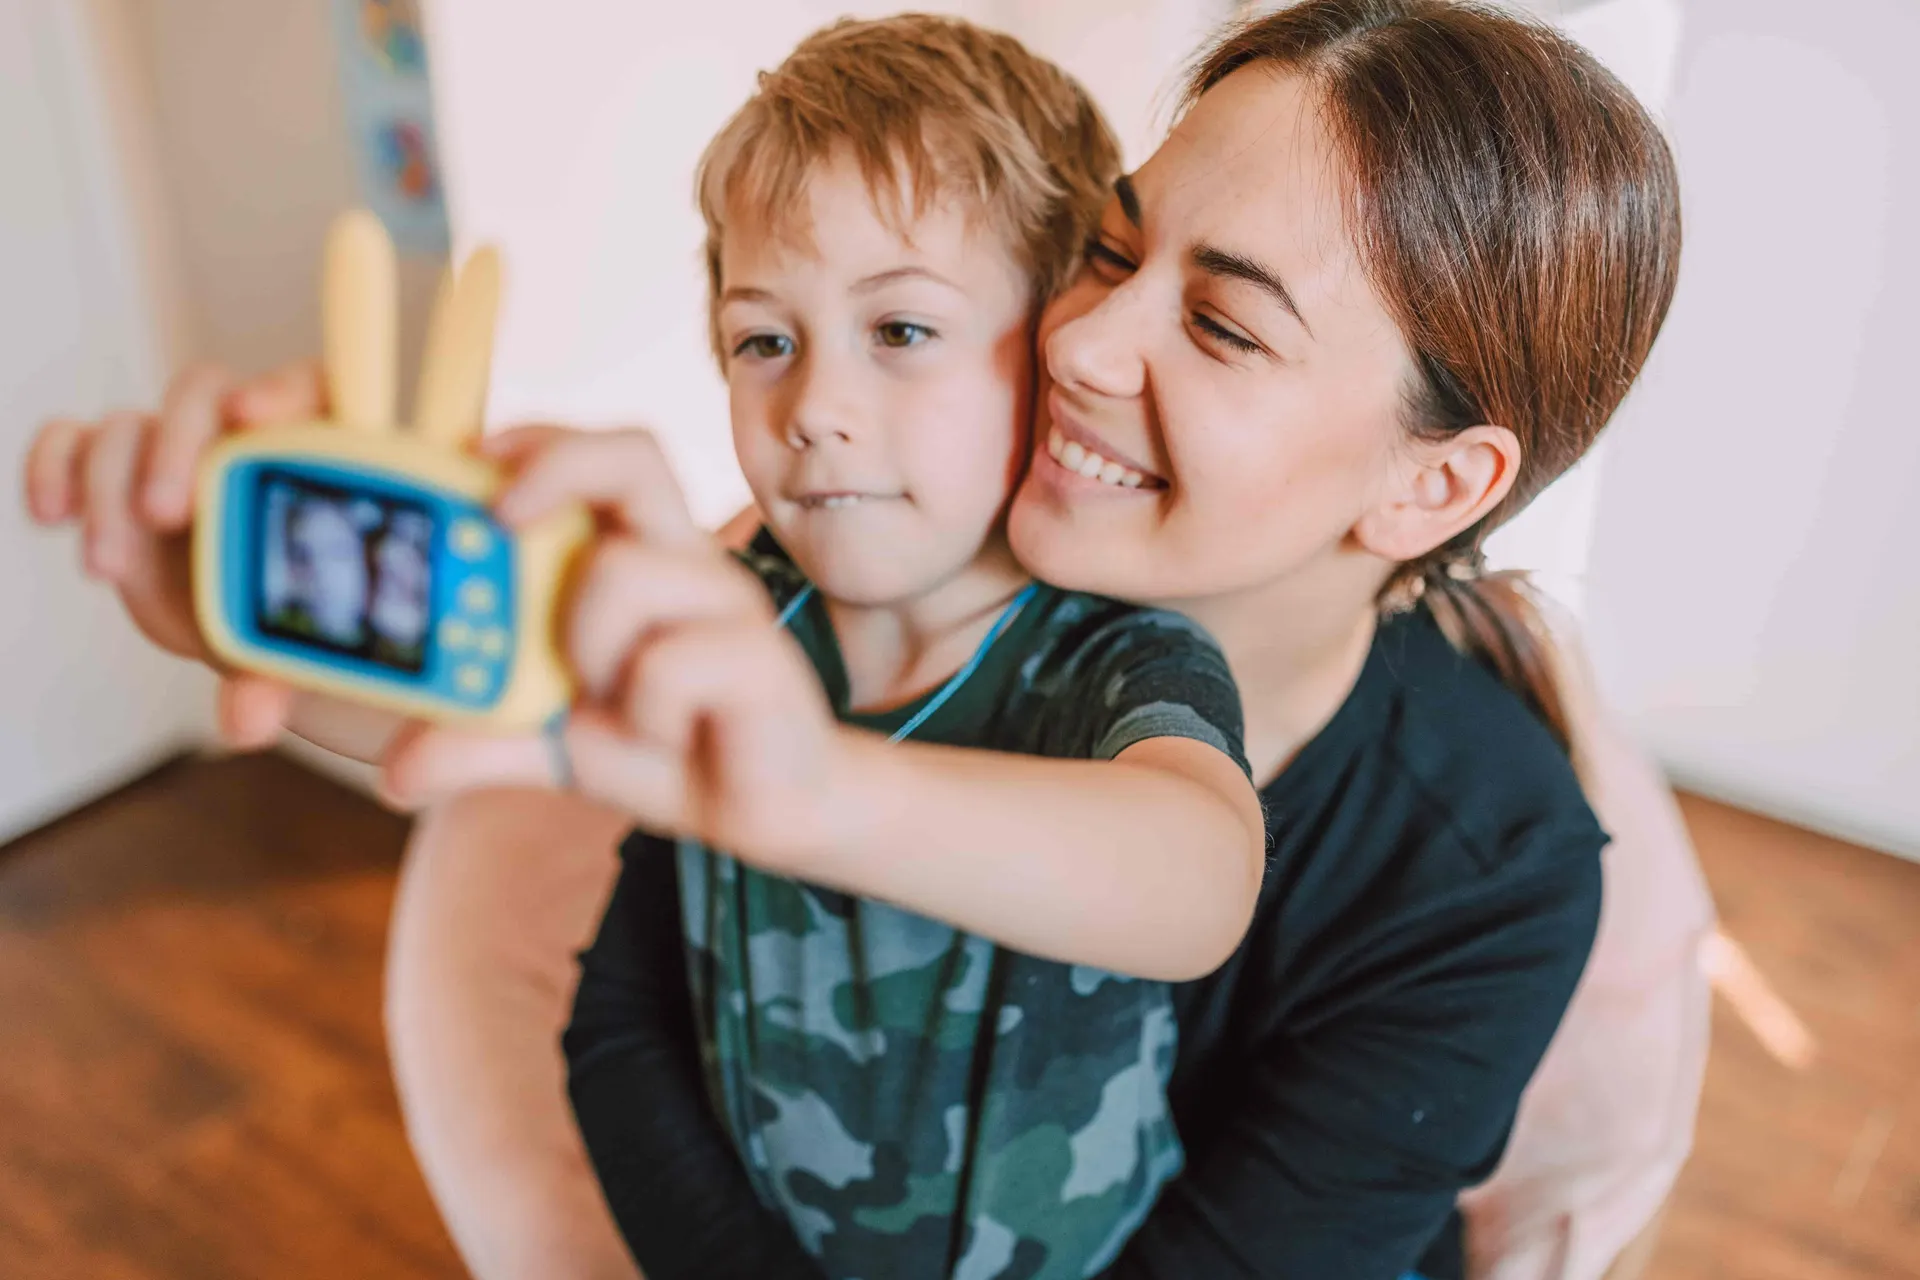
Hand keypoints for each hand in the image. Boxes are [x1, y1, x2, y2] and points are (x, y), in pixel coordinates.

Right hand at [23, 362, 325, 747]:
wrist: (271, 648)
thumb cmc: (318, 636)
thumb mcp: (317, 659)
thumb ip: (283, 682)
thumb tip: (243, 720)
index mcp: (331, 456)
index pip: (319, 386)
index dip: (285, 389)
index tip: (253, 418)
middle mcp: (250, 439)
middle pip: (209, 396)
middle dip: (180, 445)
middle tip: (166, 514)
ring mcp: (182, 454)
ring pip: (135, 426)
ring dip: (110, 486)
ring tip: (108, 568)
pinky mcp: (124, 478)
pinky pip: (74, 440)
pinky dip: (53, 463)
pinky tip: (51, 513)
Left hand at [382, 428, 848, 862]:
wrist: (768, 811)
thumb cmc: (668, 748)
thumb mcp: (555, 743)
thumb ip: (483, 740)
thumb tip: (395, 772)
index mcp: (643, 556)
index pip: (605, 457)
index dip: (542, 442)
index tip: (475, 457)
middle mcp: (688, 561)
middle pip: (632, 456)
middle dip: (554, 467)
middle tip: (498, 519)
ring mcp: (728, 604)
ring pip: (622, 571)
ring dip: (589, 647)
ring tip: (610, 704)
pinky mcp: (760, 659)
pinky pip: (666, 663)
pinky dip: (644, 715)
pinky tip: (665, 738)